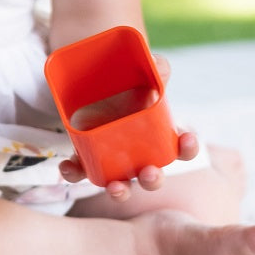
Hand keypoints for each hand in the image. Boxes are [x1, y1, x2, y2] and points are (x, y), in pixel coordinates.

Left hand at [58, 52, 198, 201]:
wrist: (94, 80)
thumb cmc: (127, 82)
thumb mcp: (141, 73)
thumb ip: (153, 69)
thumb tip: (158, 65)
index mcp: (159, 135)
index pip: (181, 148)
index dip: (187, 148)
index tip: (186, 140)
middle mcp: (139, 154)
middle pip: (151, 175)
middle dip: (152, 179)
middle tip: (149, 173)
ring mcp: (113, 159)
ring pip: (120, 183)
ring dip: (120, 190)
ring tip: (116, 187)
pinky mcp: (87, 156)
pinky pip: (81, 171)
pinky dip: (74, 173)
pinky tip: (67, 167)